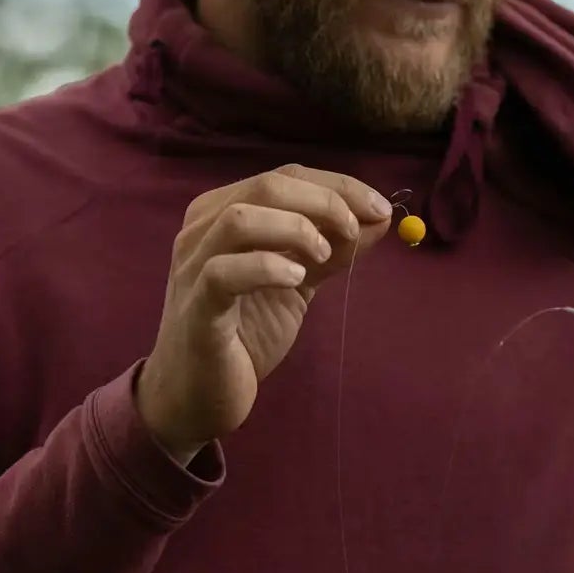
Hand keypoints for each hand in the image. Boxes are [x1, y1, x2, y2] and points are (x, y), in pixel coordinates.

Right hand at [137, 164, 394, 462]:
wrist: (198, 395)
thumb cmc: (244, 334)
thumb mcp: (297, 282)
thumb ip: (333, 250)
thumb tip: (380, 218)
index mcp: (222, 213)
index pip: (284, 177)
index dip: (337, 186)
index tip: (380, 207)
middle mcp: (201, 230)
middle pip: (265, 187)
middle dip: (324, 201)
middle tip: (357, 229)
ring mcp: (193, 268)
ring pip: (239, 219)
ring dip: (294, 228)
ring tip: (324, 255)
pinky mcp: (196, 309)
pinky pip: (223, 273)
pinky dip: (266, 267)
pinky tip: (296, 279)